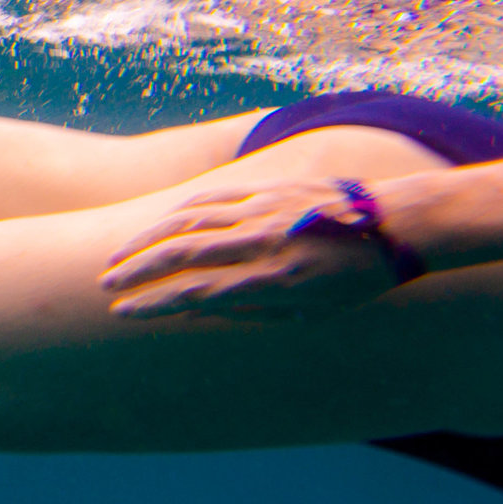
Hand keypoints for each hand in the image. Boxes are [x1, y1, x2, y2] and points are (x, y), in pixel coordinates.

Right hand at [102, 179, 405, 319]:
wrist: (396, 225)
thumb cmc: (355, 280)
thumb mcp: (310, 313)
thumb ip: (250, 310)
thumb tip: (197, 309)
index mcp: (272, 280)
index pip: (194, 292)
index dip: (152, 304)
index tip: (123, 313)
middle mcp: (260, 243)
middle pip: (180, 253)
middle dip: (136, 270)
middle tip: (107, 285)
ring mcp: (260, 211)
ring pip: (187, 220)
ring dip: (147, 239)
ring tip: (120, 256)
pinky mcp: (266, 190)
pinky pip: (211, 197)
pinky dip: (177, 211)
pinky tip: (159, 225)